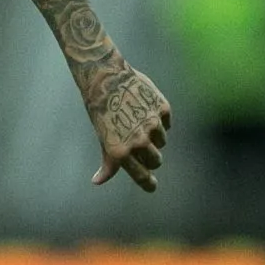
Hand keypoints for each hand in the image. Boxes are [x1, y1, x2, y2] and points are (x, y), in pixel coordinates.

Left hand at [84, 63, 172, 191]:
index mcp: (120, 152)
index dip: (149, 184)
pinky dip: (160, 120)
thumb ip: (108, 161)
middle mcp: (138, 141)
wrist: (107, 78)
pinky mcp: (163, 109)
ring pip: (162, 141)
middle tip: (142, 147)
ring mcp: (153, 125)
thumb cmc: (101, 111)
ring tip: (138, 121)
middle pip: (156, 161)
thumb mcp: (103, 137)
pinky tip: (145, 109)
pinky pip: (167, 123)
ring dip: (154, 137)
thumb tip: (97, 181)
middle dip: (151, 158)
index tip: (152, 186)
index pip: (142, 176)